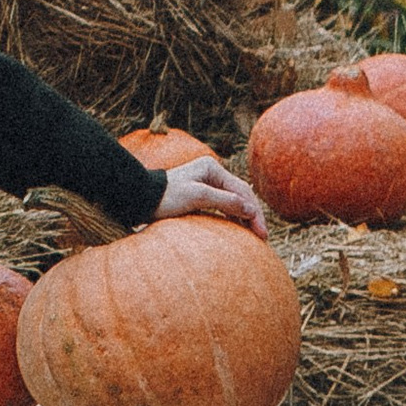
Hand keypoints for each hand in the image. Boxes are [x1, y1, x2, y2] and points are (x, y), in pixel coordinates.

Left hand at [152, 153, 268, 239]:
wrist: (142, 199)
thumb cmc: (167, 196)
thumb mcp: (197, 196)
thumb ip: (225, 201)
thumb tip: (250, 209)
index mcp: (212, 168)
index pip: (242, 191)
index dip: (254, 212)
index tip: (262, 232)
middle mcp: (212, 174)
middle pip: (241, 195)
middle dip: (253, 215)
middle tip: (263, 236)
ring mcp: (207, 184)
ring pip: (234, 201)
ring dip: (245, 217)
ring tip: (256, 236)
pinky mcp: (201, 196)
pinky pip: (223, 207)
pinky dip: (233, 218)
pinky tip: (239, 230)